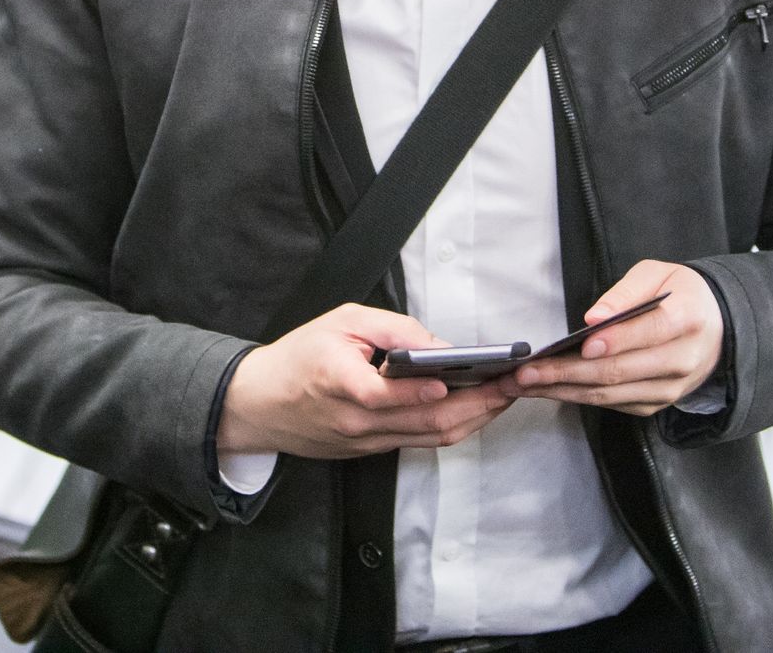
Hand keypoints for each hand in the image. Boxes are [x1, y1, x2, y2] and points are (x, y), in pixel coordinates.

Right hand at [217, 303, 512, 458]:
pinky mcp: (372, 451)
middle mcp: (356, 420)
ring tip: (506, 395)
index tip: (456, 379)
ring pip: (431, 438)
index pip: (383, 394)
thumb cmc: (299, 357)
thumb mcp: (339, 321)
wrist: (259, 404)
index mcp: (339, 381)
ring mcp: (365, 441)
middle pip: (426, 422)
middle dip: (478, 403)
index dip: (421, 392)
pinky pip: (421, 442)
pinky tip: (476, 408)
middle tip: (513, 383)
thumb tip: (438, 345)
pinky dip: (454, 427)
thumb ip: (390, 329)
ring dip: (475, 418)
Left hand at [496, 261, 722, 415]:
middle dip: (566, 373)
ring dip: (562, 391)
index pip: (647, 333)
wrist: (717, 328)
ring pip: (610, 394)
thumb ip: (626, 293)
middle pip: (619, 371)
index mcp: (687, 320)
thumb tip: (594, 318)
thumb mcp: (658, 274)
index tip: (581, 344)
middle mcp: (681, 360)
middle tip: (525, 372)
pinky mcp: (655, 403)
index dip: (614, 341)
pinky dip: (576, 398)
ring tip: (522, 385)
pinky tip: (547, 389)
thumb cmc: (680, 295)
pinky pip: (612, 405)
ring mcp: (669, 388)